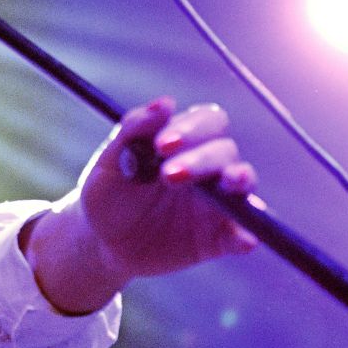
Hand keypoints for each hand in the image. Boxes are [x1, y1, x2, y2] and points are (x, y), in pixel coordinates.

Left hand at [26, 98, 258, 313]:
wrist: (100, 244)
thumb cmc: (107, 196)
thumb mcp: (109, 163)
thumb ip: (133, 130)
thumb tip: (165, 103)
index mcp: (184, 143)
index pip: (206, 122)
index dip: (190, 129)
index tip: (161, 145)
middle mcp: (208, 168)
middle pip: (225, 150)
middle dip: (201, 159)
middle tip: (168, 175)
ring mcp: (217, 203)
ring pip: (243, 183)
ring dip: (239, 179)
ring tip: (230, 180)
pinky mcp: (219, 239)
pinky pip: (241, 235)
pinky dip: (246, 236)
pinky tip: (244, 240)